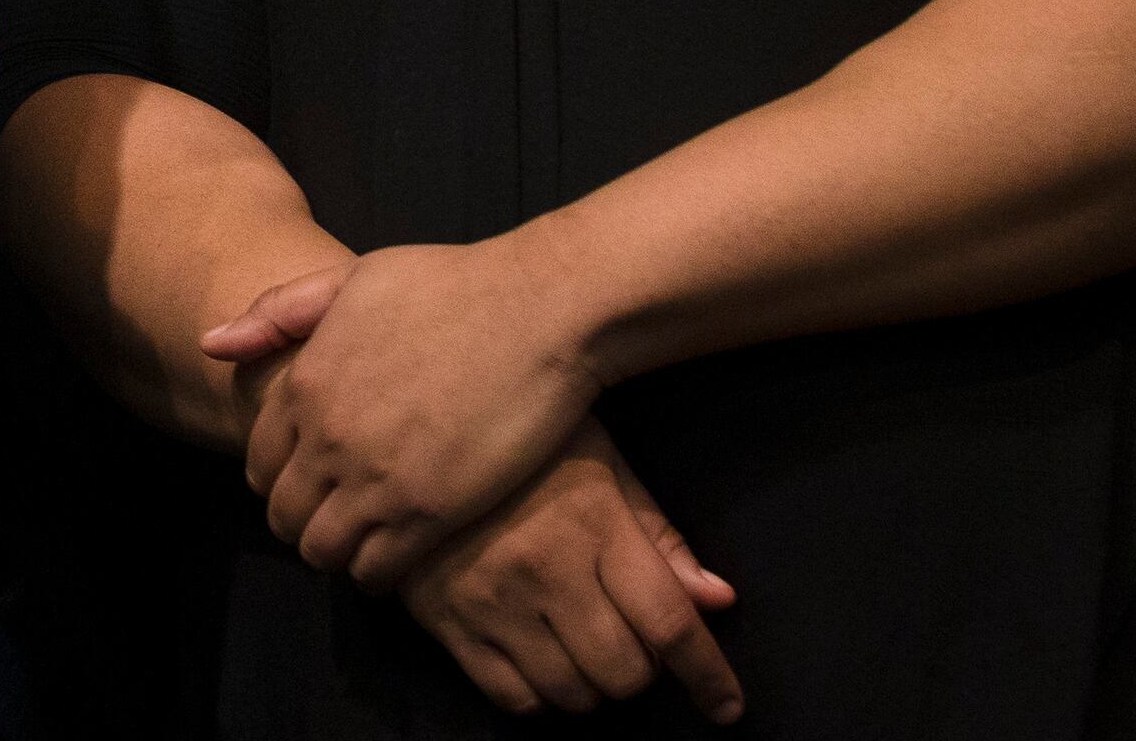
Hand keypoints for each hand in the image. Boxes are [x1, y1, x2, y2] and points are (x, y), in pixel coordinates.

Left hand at [202, 234, 605, 586]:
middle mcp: (328, 437)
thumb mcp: (350, 280)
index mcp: (305, 382)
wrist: (539, 311)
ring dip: (334, 553)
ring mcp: (375, 479)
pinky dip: (375, 573)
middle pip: (284, 513)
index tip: (302, 483)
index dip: (275, 479)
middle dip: (299, 522)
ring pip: (321, 550)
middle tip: (331, 521)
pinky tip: (396, 556)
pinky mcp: (429, 512)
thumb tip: (211, 344)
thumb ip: (278, 314)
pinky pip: (374, 570)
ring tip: (361, 543)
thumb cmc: (450, 286)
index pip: (259, 460)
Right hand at [404, 419, 740, 722]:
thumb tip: (716, 600)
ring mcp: (490, 601)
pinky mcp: (445, 619)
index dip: (709, 676)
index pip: (668, 624)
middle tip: (628, 638)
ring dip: (593, 686)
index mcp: (592, 526)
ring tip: (581, 646)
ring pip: (572, 694)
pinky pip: (511, 697)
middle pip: (624, 673)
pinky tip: (540, 660)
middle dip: (642, 669)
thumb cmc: (522, 441)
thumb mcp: (599, 464)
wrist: (408, 428)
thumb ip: (658, 535)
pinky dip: (540, 696)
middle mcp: (544, 571)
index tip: (727, 706)